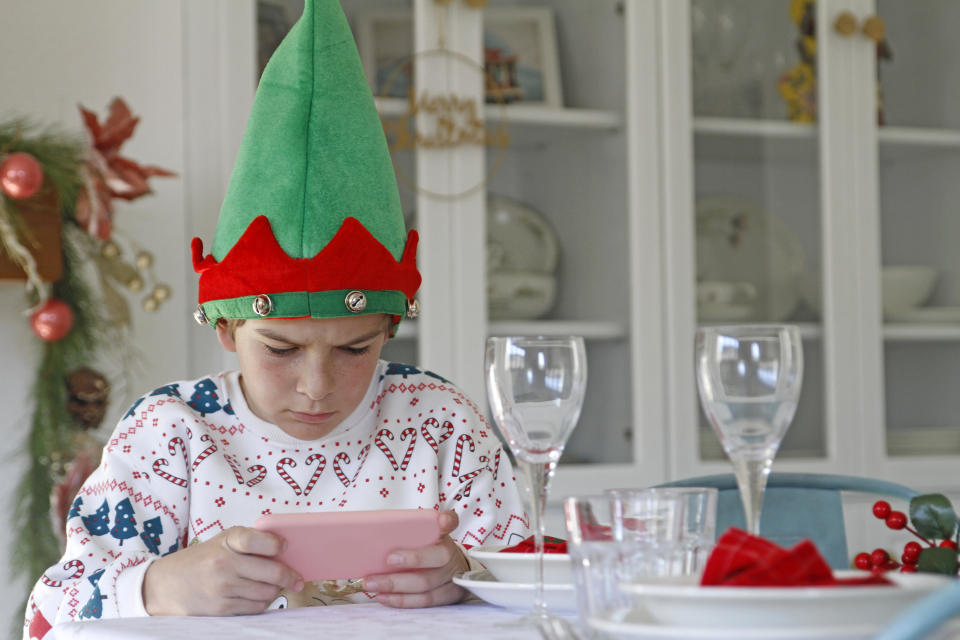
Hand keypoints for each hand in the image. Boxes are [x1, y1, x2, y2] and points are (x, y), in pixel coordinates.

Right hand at [142, 526, 302, 615]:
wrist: (166, 584)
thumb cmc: (203, 559)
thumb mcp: (223, 541)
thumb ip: (250, 542)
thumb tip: (286, 551)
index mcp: (227, 540)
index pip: (257, 539)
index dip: (276, 543)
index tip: (286, 546)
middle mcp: (224, 562)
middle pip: (272, 572)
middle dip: (290, 576)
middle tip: (298, 578)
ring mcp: (222, 587)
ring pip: (267, 593)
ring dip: (276, 591)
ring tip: (275, 587)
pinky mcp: (221, 608)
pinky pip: (255, 607)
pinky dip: (263, 603)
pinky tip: (261, 596)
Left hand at [363, 510, 469, 607]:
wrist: (448, 569)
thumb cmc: (425, 550)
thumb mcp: (420, 536)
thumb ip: (404, 533)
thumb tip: (369, 532)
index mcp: (443, 533)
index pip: (450, 521)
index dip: (447, 520)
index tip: (440, 521)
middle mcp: (450, 554)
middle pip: (438, 557)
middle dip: (412, 559)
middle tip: (388, 560)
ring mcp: (452, 577)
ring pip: (426, 584)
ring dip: (396, 585)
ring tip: (372, 583)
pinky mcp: (448, 595)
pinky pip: (424, 601)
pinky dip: (401, 600)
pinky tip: (383, 596)